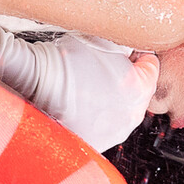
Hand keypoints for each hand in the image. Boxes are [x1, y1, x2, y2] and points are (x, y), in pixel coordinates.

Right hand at [26, 34, 159, 152]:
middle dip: (125, 76)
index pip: (152, 65)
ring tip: (87, 84)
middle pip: (139, 90)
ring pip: (122, 108)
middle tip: (102, 66)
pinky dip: (96, 114)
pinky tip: (79, 101)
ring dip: (110, 96)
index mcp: (139, 88)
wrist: (31, 84)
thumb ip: (128, 42)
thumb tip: (134, 47)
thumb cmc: (63, 62)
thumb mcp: (102, 39)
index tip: (123, 50)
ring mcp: (113, 133)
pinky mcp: (94, 144)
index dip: (137, 53)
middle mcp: (131, 116)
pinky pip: (104, 125)